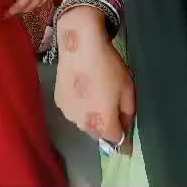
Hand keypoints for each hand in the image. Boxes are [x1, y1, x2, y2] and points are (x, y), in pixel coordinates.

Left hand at [4, 0, 62, 17]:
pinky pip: (45, 0)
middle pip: (31, 6)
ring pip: (39, 4)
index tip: (5, 15)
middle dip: (21, 11)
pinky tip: (38, 1)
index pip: (21, 4)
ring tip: (24, 8)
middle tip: (13, 12)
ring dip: (30, 8)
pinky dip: (39, 3)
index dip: (13, 10)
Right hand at [54, 7, 134, 151]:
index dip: (123, 139)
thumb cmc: (108, 66)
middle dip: (105, 127)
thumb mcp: (127, 88)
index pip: (116, 140)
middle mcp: (84, 125)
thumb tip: (124, 129)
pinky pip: (73, 110)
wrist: (80, 45)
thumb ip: (127, 113)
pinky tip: (82, 89)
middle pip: (98, 134)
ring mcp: (69, 114)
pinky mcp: (58, 101)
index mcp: (103, 124)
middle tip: (110, 108)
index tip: (126, 135)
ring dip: (91, 117)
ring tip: (94, 96)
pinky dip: (79, 106)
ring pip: (84, 123)